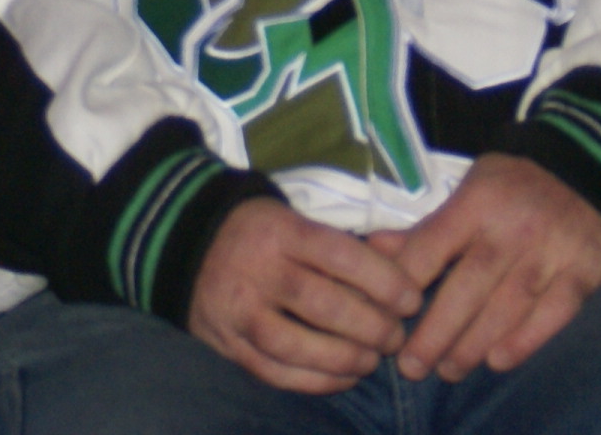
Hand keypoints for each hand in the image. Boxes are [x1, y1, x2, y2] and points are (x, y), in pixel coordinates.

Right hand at [187, 197, 421, 393]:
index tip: (411, 300)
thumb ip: (343, 245)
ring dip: (345, 359)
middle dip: (371, 327)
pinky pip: (275, 372)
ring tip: (371, 360)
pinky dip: (315, 382)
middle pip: (324, 305)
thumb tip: (401, 269)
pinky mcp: (227, 344)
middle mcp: (258, 271)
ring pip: (298, 346)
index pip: (341, 256)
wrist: (189, 243)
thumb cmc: (262, 232)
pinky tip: (342, 378)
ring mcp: (239, 311)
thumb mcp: (296, 219)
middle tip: (396, 337)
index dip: (384, 280)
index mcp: (281, 232)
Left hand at [364, 154, 600, 382]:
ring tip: (449, 370)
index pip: (431, 249)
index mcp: (476, 204)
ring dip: (473, 345)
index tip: (387, 318)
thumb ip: (427, 225)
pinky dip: (525, 340)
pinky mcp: (584, 271)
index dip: (404, 287)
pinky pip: (553, 313)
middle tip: (412, 367)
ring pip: (506, 308)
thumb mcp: (470, 187)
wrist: (594, 165)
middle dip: (436, 332)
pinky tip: (498, 360)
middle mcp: (511, 230)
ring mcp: (550, 252)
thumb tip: (374, 248)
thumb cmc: (518, 183)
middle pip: (467, 289)